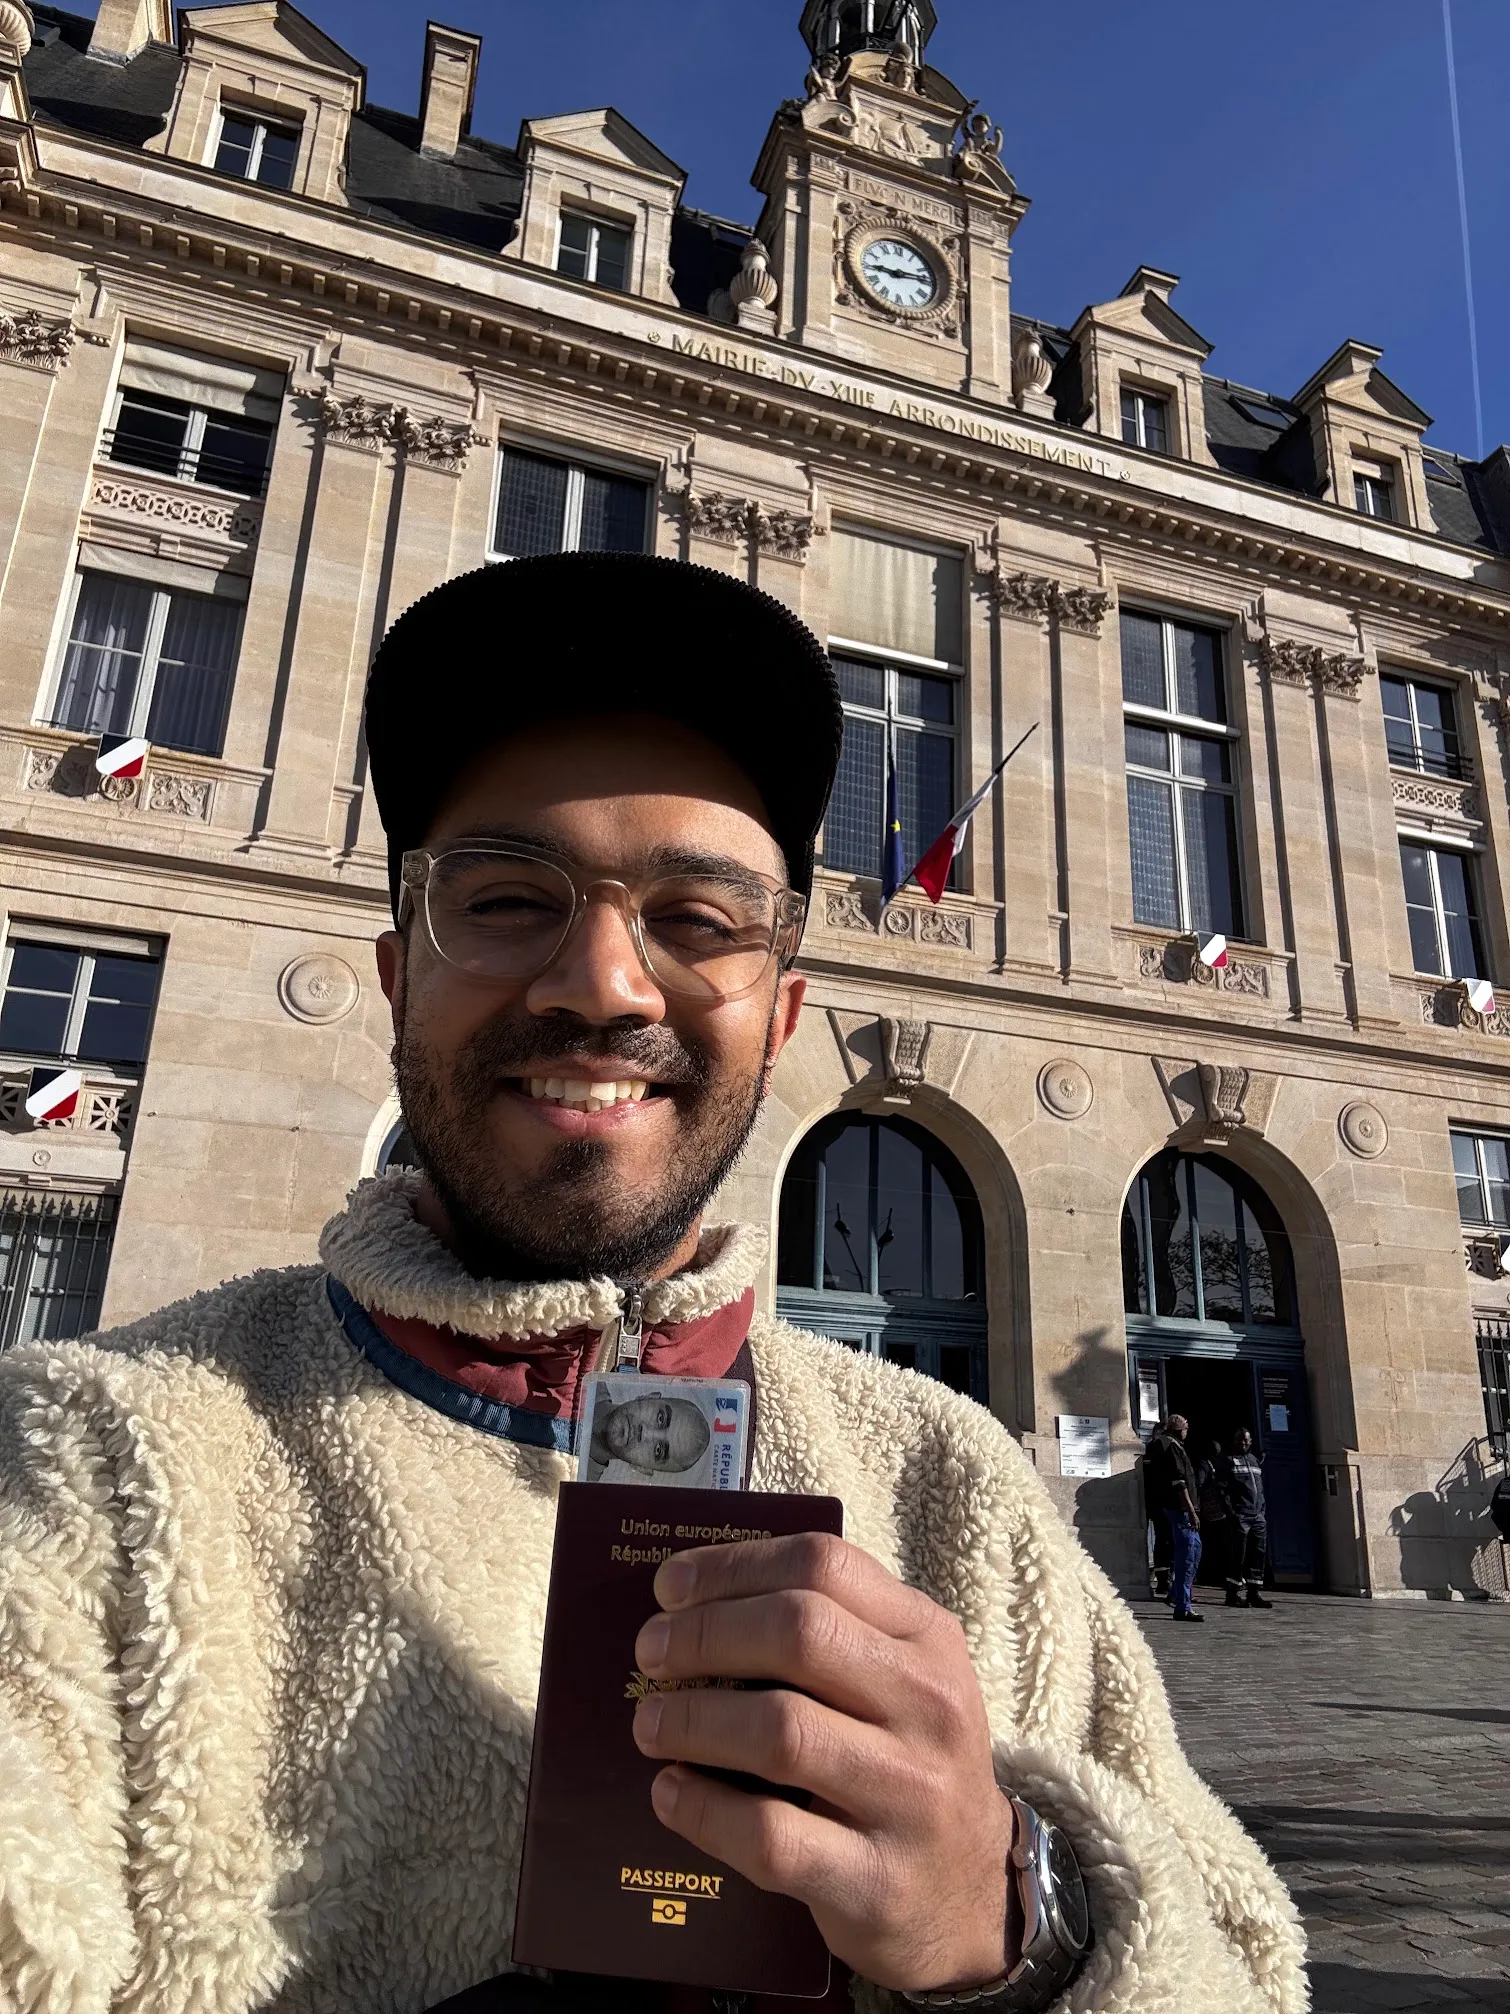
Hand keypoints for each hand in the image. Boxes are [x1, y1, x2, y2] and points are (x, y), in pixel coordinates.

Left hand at [631, 1533, 1018, 1992]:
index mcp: (928, 1638)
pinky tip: (669, 1792)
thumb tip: (694, 1602)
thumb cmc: (907, 1762)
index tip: (669, 1588)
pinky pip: (770, 1835)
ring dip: (693, 1720)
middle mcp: (929, 1707)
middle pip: (798, 1634)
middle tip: (650, 1652)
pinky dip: (702, 1809)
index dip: (733, 1567)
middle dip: (704, 1635)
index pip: (824, 1565)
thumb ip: (828, 1629)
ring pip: (780, 1732)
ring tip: (649, 1724)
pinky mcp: (877, 1881)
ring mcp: (910, 1797)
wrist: (972, 1894)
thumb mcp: (900, 1678)